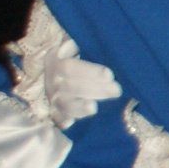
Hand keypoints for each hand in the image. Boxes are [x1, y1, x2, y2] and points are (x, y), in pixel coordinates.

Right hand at [9, 5, 123, 127]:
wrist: (54, 68)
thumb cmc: (74, 55)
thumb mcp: (73, 44)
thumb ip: (74, 44)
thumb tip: (70, 48)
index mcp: (56, 61)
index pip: (70, 67)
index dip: (89, 71)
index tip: (109, 75)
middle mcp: (52, 80)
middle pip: (71, 87)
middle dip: (95, 90)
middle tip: (116, 90)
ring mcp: (53, 97)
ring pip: (64, 104)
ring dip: (79, 108)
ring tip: (94, 108)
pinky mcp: (55, 111)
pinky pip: (57, 118)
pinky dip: (63, 122)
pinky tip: (71, 124)